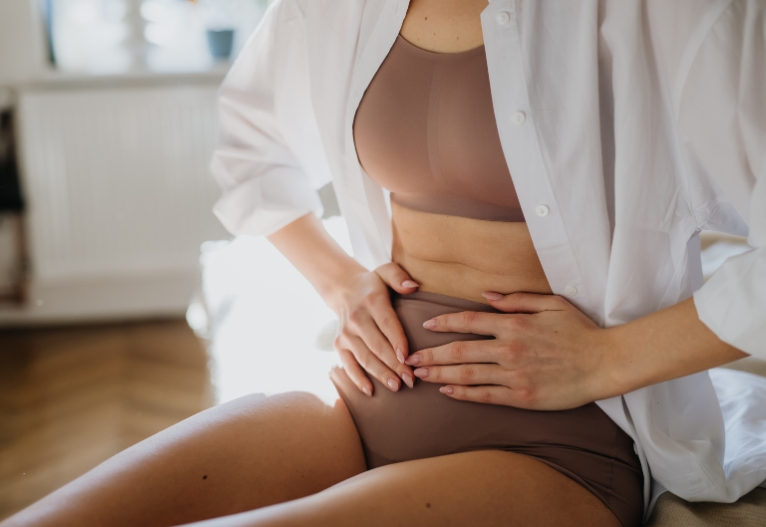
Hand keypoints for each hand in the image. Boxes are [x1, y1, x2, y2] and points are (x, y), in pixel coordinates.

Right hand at [329, 263, 418, 395]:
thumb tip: (412, 287)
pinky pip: (348, 364)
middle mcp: (357, 318)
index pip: (387, 323)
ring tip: (397, 386)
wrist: (343, 289)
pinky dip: (357, 379)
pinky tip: (370, 391)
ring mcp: (346, 333)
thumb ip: (399, 276)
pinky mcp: (339, 345)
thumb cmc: (374, 284)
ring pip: (365, 357)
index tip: (408, 358)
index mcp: (372, 301)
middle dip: (394, 364)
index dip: (397, 341)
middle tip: (411, 379)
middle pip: (377, 345)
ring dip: (381, 374)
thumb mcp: (386, 272)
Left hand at [405, 292, 615, 409]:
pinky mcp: (521, 397)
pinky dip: (462, 393)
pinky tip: (446, 391)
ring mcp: (513, 375)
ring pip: (466, 375)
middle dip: (430, 354)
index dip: (444, 323)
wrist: (604, 363)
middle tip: (409, 357)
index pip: (468, 321)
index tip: (426, 325)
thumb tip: (488, 295)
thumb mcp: (551, 304)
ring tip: (419, 374)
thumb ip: (517, 299)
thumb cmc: (580, 331)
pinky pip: (484, 396)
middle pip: (459, 351)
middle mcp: (508, 349)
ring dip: (439, 374)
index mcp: (514, 324)